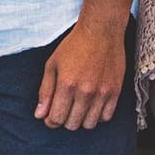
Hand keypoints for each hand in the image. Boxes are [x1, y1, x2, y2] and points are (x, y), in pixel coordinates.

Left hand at [35, 12, 127, 132]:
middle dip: (64, 120)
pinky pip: (106, 117)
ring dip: (81, 120)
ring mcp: (102, 93)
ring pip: (89, 124)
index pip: (56, 119)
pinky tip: (92, 105)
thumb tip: (40, 115)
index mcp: (67, 84)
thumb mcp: (52, 65)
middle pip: (72, 124)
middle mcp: (85, 92)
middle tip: (64, 109)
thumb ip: (45, 91)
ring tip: (78, 107)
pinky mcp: (115, 91)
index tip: (50, 116)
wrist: (101, 31)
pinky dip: (97, 116)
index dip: (50, 121)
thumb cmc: (74, 45)